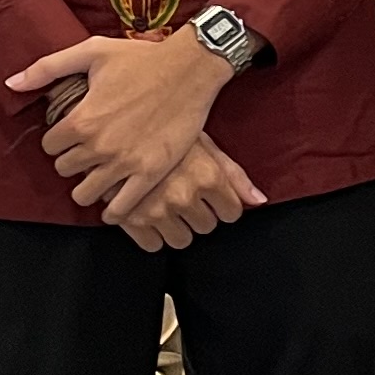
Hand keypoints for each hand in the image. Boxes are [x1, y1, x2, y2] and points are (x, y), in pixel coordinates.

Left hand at [10, 28, 233, 218]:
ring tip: (99, 175)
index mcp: (81, 119)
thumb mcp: (91, 52)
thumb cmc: (141, 58)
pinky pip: (121, 208)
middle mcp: (99, 145)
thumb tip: (10, 83)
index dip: (59, 140)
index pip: (49, 146)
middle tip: (88, 152)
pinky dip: (113, 211)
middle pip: (65, 170)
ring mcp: (124, 163)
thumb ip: (47, 68)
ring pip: (86, 194)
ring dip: (88, 186)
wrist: (190, 69)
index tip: (72, 134)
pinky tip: (113, 205)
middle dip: (73, 161)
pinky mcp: (150, 173)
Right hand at [112, 136, 263, 251]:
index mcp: (207, 176)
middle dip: (199, 213)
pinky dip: (151, 234)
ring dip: (176, 226)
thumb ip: (234, 175)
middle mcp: (185, 196)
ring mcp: (157, 210)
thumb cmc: (164, 132)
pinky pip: (152, 245)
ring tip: (166, 204)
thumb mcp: (204, 145)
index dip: (223, 205)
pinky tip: (147, 213)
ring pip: (182, 240)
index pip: (232, 213)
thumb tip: (259, 201)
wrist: (115, 128)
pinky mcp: (131, 221)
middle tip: (183, 194)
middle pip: (207, 227)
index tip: (211, 197)